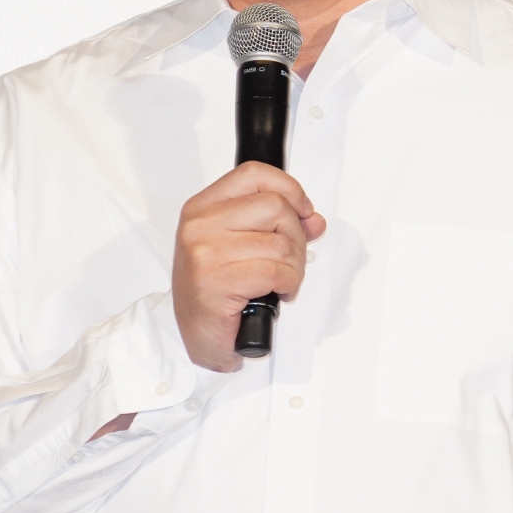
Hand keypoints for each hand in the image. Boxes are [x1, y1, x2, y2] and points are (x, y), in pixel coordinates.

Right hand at [171, 162, 325, 371]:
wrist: (200, 338)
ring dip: (294, 267)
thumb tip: (312, 218)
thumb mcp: (243, 247)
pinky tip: (278, 293)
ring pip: (281, 243)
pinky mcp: (216, 281)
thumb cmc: (217, 294)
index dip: (289, 188)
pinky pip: (276, 271)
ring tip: (282, 281)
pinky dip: (289, 284)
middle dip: (296, 236)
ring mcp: (205, 252)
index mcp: (203, 208)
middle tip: (289, 260)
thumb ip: (276, 225)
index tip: (303, 210)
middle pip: (275, 206)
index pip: (254, 174)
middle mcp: (199, 225)